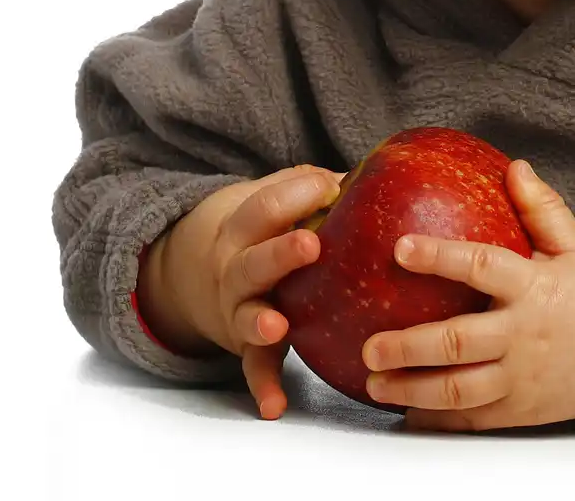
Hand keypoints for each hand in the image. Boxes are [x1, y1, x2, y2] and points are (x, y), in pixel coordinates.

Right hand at [147, 164, 342, 418]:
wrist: (196, 270)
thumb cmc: (262, 229)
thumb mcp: (274, 200)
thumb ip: (314, 187)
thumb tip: (378, 167)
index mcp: (245, 226)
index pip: (266, 205)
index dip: (296, 194)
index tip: (331, 187)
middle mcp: (236, 267)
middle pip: (254, 259)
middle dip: (281, 253)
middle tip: (310, 244)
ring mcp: (239, 307)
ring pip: (247, 314)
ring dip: (259, 321)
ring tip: (275, 326)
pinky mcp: (246, 344)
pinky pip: (254, 367)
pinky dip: (262, 386)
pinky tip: (274, 405)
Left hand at [360, 160, 574, 430]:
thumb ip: (543, 210)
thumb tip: (515, 168)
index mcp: (534, 288)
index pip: (482, 267)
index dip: (440, 257)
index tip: (401, 248)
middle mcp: (522, 335)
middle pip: (459, 343)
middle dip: (410, 347)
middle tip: (370, 346)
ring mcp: (519, 378)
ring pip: (459, 390)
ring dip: (412, 390)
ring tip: (375, 384)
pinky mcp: (518, 410)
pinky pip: (472, 420)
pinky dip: (437, 421)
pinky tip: (407, 414)